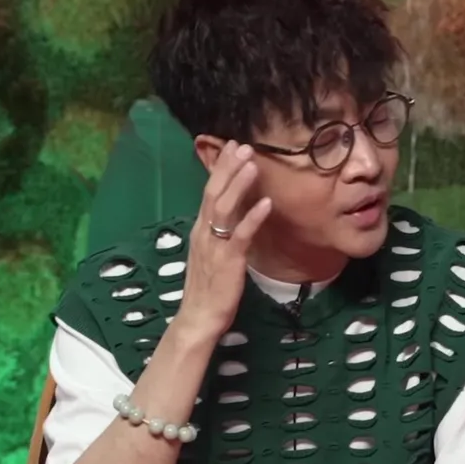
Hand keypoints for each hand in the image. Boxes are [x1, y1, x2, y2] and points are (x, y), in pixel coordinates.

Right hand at [173, 141, 272, 341]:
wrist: (199, 318)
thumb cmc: (209, 287)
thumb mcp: (213, 252)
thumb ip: (221, 231)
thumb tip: (235, 210)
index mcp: (200, 229)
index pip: (209, 192)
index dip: (221, 168)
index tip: (233, 147)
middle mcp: (204, 233)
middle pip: (213, 193)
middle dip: (228, 168)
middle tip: (243, 146)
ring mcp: (214, 246)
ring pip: (224, 208)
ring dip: (238, 185)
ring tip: (252, 164)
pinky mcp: (228, 261)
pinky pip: (240, 235)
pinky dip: (252, 217)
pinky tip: (266, 203)